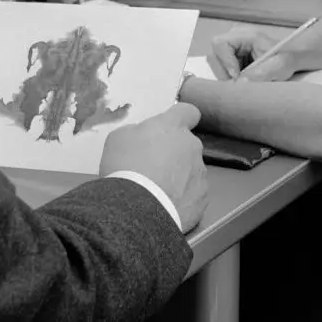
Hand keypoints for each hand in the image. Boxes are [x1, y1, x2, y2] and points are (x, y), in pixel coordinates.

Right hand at [100, 103, 208, 232]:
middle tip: (153, 167)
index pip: (188, 112)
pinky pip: (193, 193)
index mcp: (173, 126)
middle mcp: (192, 146)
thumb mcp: (119, 138)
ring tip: (157, 192)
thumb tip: (145, 138)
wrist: (136, 210)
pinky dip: (183, 198)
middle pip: (187, 144)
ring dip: (179, 176)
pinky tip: (166, 206)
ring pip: (191, 170)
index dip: (181, 118)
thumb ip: (138, 132)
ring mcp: (200, 173)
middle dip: (174, 152)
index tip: (171, 127)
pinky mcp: (202, 198)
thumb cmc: (124, 166)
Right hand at [209, 25, 321, 82]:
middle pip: (213, 57)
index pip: (219, 44)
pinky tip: (247, 85)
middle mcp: (236, 41)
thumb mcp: (284, 63)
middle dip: (226, 74)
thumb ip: (265, 72)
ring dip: (229, 80)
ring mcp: (233, 53)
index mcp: (245, 34)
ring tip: (250, 83)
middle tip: (243, 85)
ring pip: (217, 69)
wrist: (304, 57)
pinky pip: (223, 76)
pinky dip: (233, 84)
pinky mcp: (234, 65)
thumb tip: (240, 84)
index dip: (224, 62)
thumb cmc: (295, 55)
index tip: (237, 77)